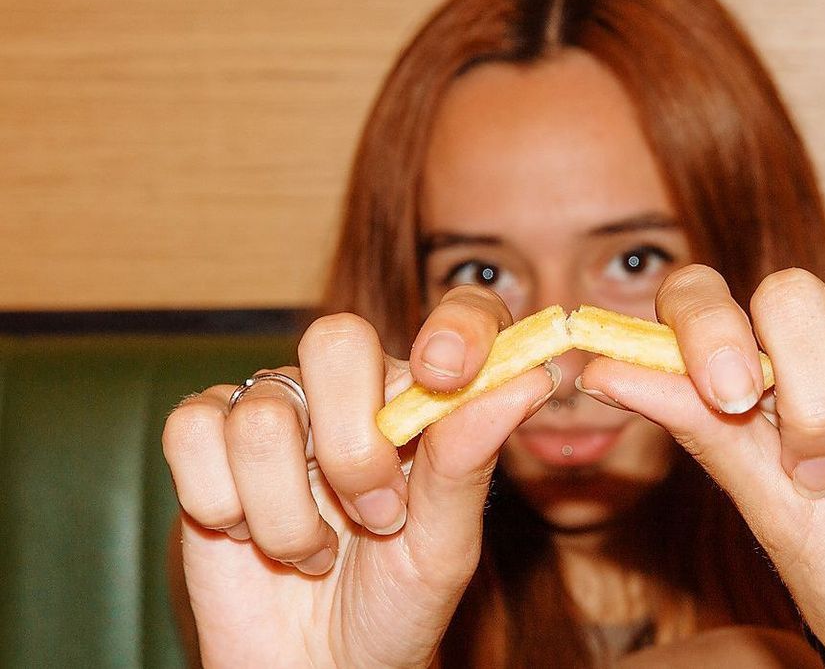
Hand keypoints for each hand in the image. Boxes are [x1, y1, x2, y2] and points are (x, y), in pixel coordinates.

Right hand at [163, 286, 554, 667]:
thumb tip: (529, 377)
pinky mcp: (206, 439)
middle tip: (377, 517)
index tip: (448, 371)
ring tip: (317, 550)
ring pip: (263, 411)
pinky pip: (193, 431)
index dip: (457, 326)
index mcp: (424, 402)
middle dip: (353, 449)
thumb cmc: (394, 608)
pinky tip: (249, 533)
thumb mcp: (444, 547)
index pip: (455, 316)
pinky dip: (223, 504)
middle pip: (335, 341)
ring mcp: (277, 410)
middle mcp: (351, 391)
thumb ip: (469, 460)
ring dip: (290, 511)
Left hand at [579, 266, 824, 667]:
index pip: (701, 293)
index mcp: (753, 379)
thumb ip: (694, 425)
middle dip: (813, 402)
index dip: (706, 325)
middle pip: (794, 293)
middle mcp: (822, 356)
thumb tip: (595, 366)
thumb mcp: (763, 503)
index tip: (731, 397)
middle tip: (820, 476)